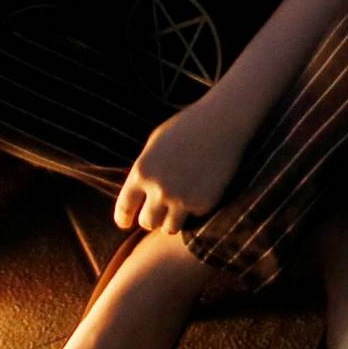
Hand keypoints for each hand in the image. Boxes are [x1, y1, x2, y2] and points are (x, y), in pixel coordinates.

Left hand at [114, 94, 245, 235]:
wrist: (224, 121)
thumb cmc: (188, 127)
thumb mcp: (156, 145)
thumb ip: (145, 172)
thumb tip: (138, 198)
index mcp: (142, 172)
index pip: (124, 208)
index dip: (123, 218)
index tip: (126, 222)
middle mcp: (159, 189)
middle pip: (147, 223)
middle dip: (152, 217)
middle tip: (160, 210)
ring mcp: (183, 198)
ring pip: (170, 227)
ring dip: (173, 219)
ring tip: (180, 202)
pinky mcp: (204, 203)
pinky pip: (195, 216)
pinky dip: (196, 207)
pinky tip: (202, 187)